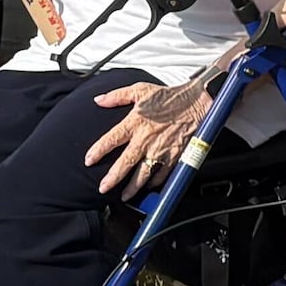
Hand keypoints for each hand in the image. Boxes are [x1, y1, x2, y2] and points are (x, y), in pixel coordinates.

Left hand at [84, 79, 210, 193]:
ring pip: (143, 173)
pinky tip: (149, 186)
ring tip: (124, 196)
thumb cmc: (168, 96)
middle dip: (112, 177)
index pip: (111, 139)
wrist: (197, 101)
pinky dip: (155, 182)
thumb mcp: (140, 90)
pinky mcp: (174, 155)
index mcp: (136, 122)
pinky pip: (163, 173)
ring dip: (133, 187)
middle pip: (125, 162)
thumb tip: (99, 100)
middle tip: (103, 188)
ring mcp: (161, 149)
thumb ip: (117, 96)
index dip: (98, 151)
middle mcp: (146, 138)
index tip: (88, 161)